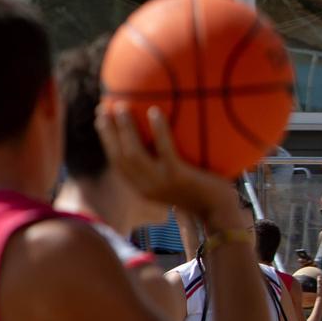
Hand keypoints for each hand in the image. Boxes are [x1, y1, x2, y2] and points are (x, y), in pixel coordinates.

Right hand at [97, 103, 242, 223]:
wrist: (220, 214)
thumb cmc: (204, 195)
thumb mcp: (178, 184)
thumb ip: (167, 167)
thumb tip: (165, 138)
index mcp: (142, 188)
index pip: (117, 163)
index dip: (106, 141)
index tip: (101, 120)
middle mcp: (145, 187)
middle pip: (118, 157)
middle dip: (107, 133)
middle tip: (103, 109)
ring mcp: (160, 183)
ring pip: (133, 153)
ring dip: (124, 129)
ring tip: (122, 107)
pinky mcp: (178, 177)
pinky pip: (164, 149)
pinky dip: (158, 130)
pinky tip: (155, 111)